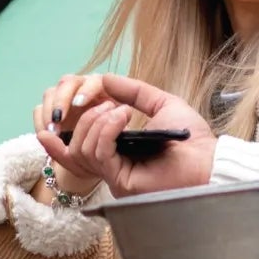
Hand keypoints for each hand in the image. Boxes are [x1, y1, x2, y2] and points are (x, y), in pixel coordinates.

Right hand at [44, 74, 216, 197]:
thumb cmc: (190, 138)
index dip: (58, 142)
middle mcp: (113, 166)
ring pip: (83, 149)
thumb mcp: (161, 104)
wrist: (207, 162)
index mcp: (118, 152)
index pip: (77, 149)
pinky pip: (99, 153)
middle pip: (75, 146)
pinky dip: (106, 129)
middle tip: (110, 104)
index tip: (50, 123)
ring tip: (120, 110)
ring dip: (97, 122)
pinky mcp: (120, 180)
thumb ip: (133, 92)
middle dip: (86, 118)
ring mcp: (115, 175)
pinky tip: (122, 117)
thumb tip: (105, 78)